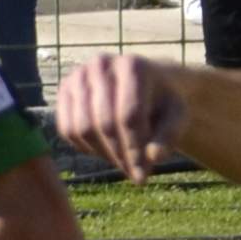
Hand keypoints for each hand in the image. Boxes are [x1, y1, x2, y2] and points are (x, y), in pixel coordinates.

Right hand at [54, 51, 189, 182]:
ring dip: (102, 154)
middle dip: (119, 155)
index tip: (142, 174)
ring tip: (122, 162)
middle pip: (104, 123)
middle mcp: (101, 64)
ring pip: (82, 128)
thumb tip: (154, 157)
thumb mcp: (176, 116)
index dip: (135, 149)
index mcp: (133, 66)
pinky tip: (105, 150)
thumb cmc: (162, 102)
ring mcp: (78, 75)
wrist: (142, 83)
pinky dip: (84, 147)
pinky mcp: (64, 89)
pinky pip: (67, 129)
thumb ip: (170, 135)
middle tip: (133, 175)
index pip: (129, 115)